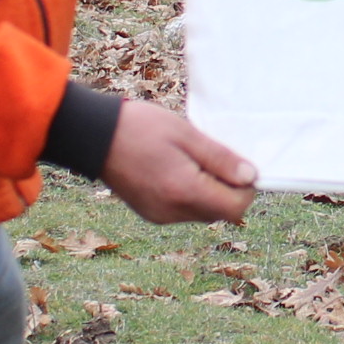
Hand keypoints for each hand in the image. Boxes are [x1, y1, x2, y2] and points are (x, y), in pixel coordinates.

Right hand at [100, 96, 255, 224]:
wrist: (93, 135)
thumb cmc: (140, 127)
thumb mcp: (186, 135)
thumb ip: (220, 159)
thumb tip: (250, 177)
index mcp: (184, 192)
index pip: (235, 207)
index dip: (245, 188)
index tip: (238, 164)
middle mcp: (172, 212)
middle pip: (220, 213)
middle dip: (227, 189)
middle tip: (213, 158)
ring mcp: (159, 215)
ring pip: (202, 213)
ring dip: (208, 192)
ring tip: (192, 161)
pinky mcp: (150, 213)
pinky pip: (183, 211)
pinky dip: (190, 195)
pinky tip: (176, 170)